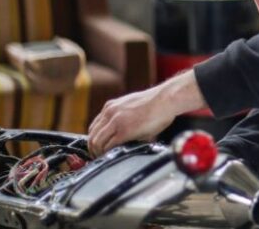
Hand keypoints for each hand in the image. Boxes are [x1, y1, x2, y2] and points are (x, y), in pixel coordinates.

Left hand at [87, 70, 206, 155]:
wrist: (166, 99)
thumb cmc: (156, 104)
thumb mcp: (133, 108)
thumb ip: (123, 120)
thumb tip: (123, 136)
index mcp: (111, 106)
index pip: (94, 127)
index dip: (94, 140)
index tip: (98, 148)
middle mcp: (110, 112)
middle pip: (92, 136)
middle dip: (94, 149)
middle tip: (100, 157)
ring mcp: (116, 121)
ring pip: (97, 142)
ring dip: (99, 153)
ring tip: (106, 159)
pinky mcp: (124, 130)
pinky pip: (109, 145)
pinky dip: (109, 153)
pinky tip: (114, 156)